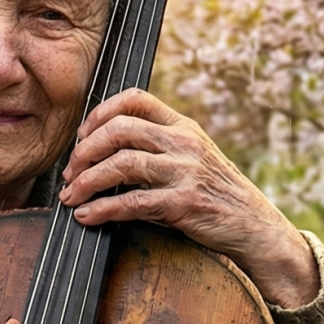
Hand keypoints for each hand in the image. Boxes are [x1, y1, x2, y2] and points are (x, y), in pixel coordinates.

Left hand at [58, 88, 319, 308]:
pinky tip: (87, 216)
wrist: (253, 226)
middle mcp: (184, 143)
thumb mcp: (193, 156)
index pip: (136, 98)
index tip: (82, 136)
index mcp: (183, 126)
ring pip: (122, 164)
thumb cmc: (214, 193)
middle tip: (70, 172)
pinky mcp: (184, 203)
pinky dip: (102, 209)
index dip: (100, 112)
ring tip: (71, 196)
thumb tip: (102, 147)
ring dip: (87, 181)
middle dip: (85, 151)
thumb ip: (158, 144)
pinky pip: (132, 203)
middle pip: (120, 129)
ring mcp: (185, 171)